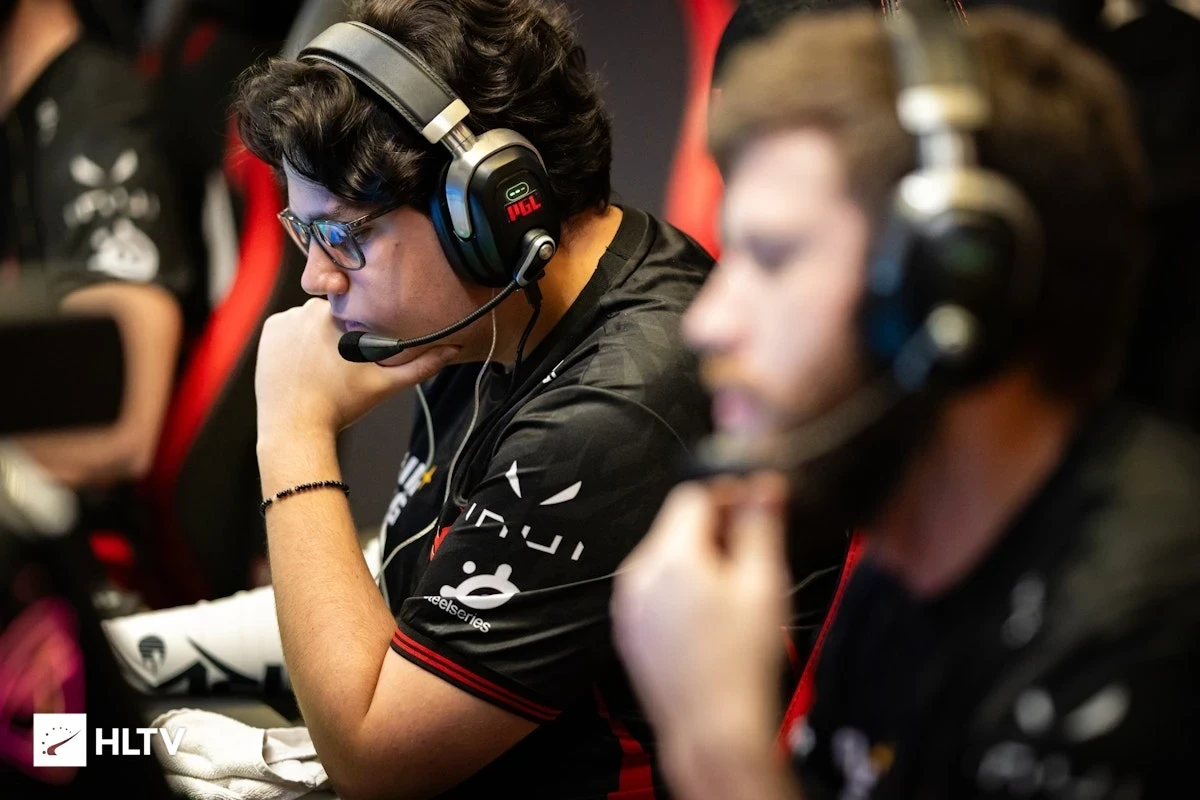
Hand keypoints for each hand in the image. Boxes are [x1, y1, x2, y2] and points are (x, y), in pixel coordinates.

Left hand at [254, 298, 458, 439]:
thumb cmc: (341, 407)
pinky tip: (301, 360)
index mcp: (339, 316)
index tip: (359, 350)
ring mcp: (285, 319)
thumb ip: (421, 365)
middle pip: (333, 311)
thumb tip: (453, 349)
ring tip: (321, 363)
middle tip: (341, 362)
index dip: (361, 328)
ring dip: (315, 332)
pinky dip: (293, 338)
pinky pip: (287, 325)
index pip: (357, 309)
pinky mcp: (269, 329)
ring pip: (309, 317)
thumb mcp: (386, 384)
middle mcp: (309, 309)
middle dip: (338, 330)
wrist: (296, 428)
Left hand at [612, 474, 791, 746]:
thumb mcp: (764, 583)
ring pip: (665, 557)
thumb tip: (764, 482)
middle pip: (676, 526)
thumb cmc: (743, 661)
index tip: (757, 507)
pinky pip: (654, 589)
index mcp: (669, 556)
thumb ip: (761, 524)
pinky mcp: (629, 629)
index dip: (729, 494)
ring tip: (735, 591)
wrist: (713, 730)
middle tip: (754, 552)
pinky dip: (680, 588)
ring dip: (699, 558)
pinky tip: (710, 616)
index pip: (693, 495)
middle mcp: (638, 574)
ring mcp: (628, 604)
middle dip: (715, 529)